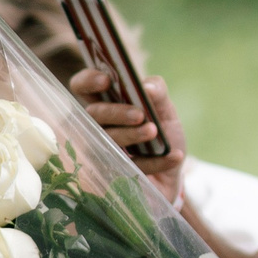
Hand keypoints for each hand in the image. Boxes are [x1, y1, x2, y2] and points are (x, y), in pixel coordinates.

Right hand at [69, 64, 187, 201]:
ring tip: (154, 132)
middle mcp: (97, 127)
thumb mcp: (165, 110)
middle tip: (139, 115)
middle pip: (93, 114)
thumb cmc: (161, 136)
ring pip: (106, 141)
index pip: (81, 86)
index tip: (106, 80)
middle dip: (116, 112)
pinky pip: (132, 167)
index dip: (88, 81)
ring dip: (132, 135)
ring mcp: (102, 153)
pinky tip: (175, 156)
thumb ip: (158, 92)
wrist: (173, 174)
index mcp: (105, 103)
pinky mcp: (115, 177)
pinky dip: (156, 161)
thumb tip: (147, 87)